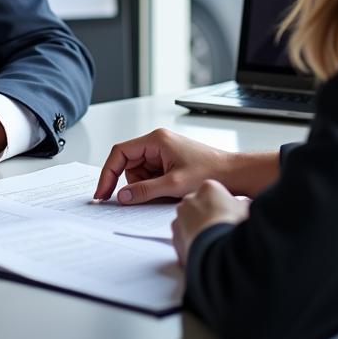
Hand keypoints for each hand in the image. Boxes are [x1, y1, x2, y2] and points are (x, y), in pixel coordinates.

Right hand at [93, 128, 279, 203]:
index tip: (103, 192)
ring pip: (139, 173)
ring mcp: (163, 153)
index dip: (108, 172)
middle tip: (141, 198)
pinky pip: (151, 177)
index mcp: (155, 140)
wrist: (234, 174)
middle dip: (133, 184)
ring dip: (146, 187)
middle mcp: (157, 143)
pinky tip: (169, 193)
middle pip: (129, 165)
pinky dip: (155, 188)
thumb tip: (121, 197)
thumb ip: (144, 191)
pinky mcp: (169, 163)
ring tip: (166, 193)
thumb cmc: (210, 172)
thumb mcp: (173, 185)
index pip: (120, 153)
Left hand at [172, 180, 249, 264]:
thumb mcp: (245, 210)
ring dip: (196, 227)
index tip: (228, 213)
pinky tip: (203, 248)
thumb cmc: (230, 226)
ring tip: (211, 240)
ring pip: (187, 220)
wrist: (216, 248)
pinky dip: (190, 241)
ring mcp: (180, 216)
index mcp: (208, 188)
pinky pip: (182, 236)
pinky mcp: (175, 234)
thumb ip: (242, 205)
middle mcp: (190, 198)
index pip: (213, 192)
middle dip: (206, 215)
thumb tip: (244, 205)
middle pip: (198, 205)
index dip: (222, 205)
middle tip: (219, 227)